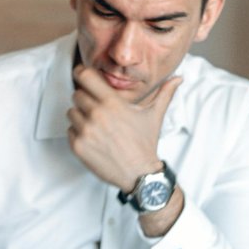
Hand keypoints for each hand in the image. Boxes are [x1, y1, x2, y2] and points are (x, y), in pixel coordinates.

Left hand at [67, 66, 181, 190]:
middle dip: (85, 99)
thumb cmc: (145, 143)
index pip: (85, 76)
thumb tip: (179, 78)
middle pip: (77, 94)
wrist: (139, 174)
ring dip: (81, 116)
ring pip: (72, 112)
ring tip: (97, 125)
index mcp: (113, 103)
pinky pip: (70, 130)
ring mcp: (86, 131)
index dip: (82, 73)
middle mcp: (97, 115)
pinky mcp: (78, 146)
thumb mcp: (154, 115)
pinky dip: (78, 132)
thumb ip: (165, 93)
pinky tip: (94, 138)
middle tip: (97, 108)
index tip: (83, 76)